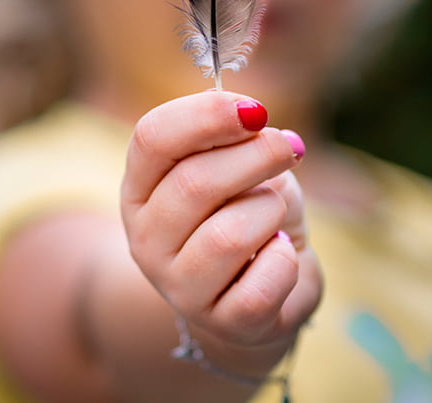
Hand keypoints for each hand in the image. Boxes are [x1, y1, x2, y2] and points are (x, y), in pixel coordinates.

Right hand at [120, 90, 321, 376]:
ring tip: (273, 215)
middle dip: (257, 155)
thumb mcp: (245, 166)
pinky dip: (285, 262)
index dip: (206, 115)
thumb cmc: (251, 213)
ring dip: (270, 212)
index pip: (153, 138)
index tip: (255, 109)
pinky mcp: (221, 322)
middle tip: (289, 148)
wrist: (269, 289)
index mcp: (141, 187)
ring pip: (229, 235)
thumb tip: (253, 118)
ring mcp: (178, 287)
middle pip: (195, 182)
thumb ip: (241, 140)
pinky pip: (261, 285)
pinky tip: (279, 256)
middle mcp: (146, 238)